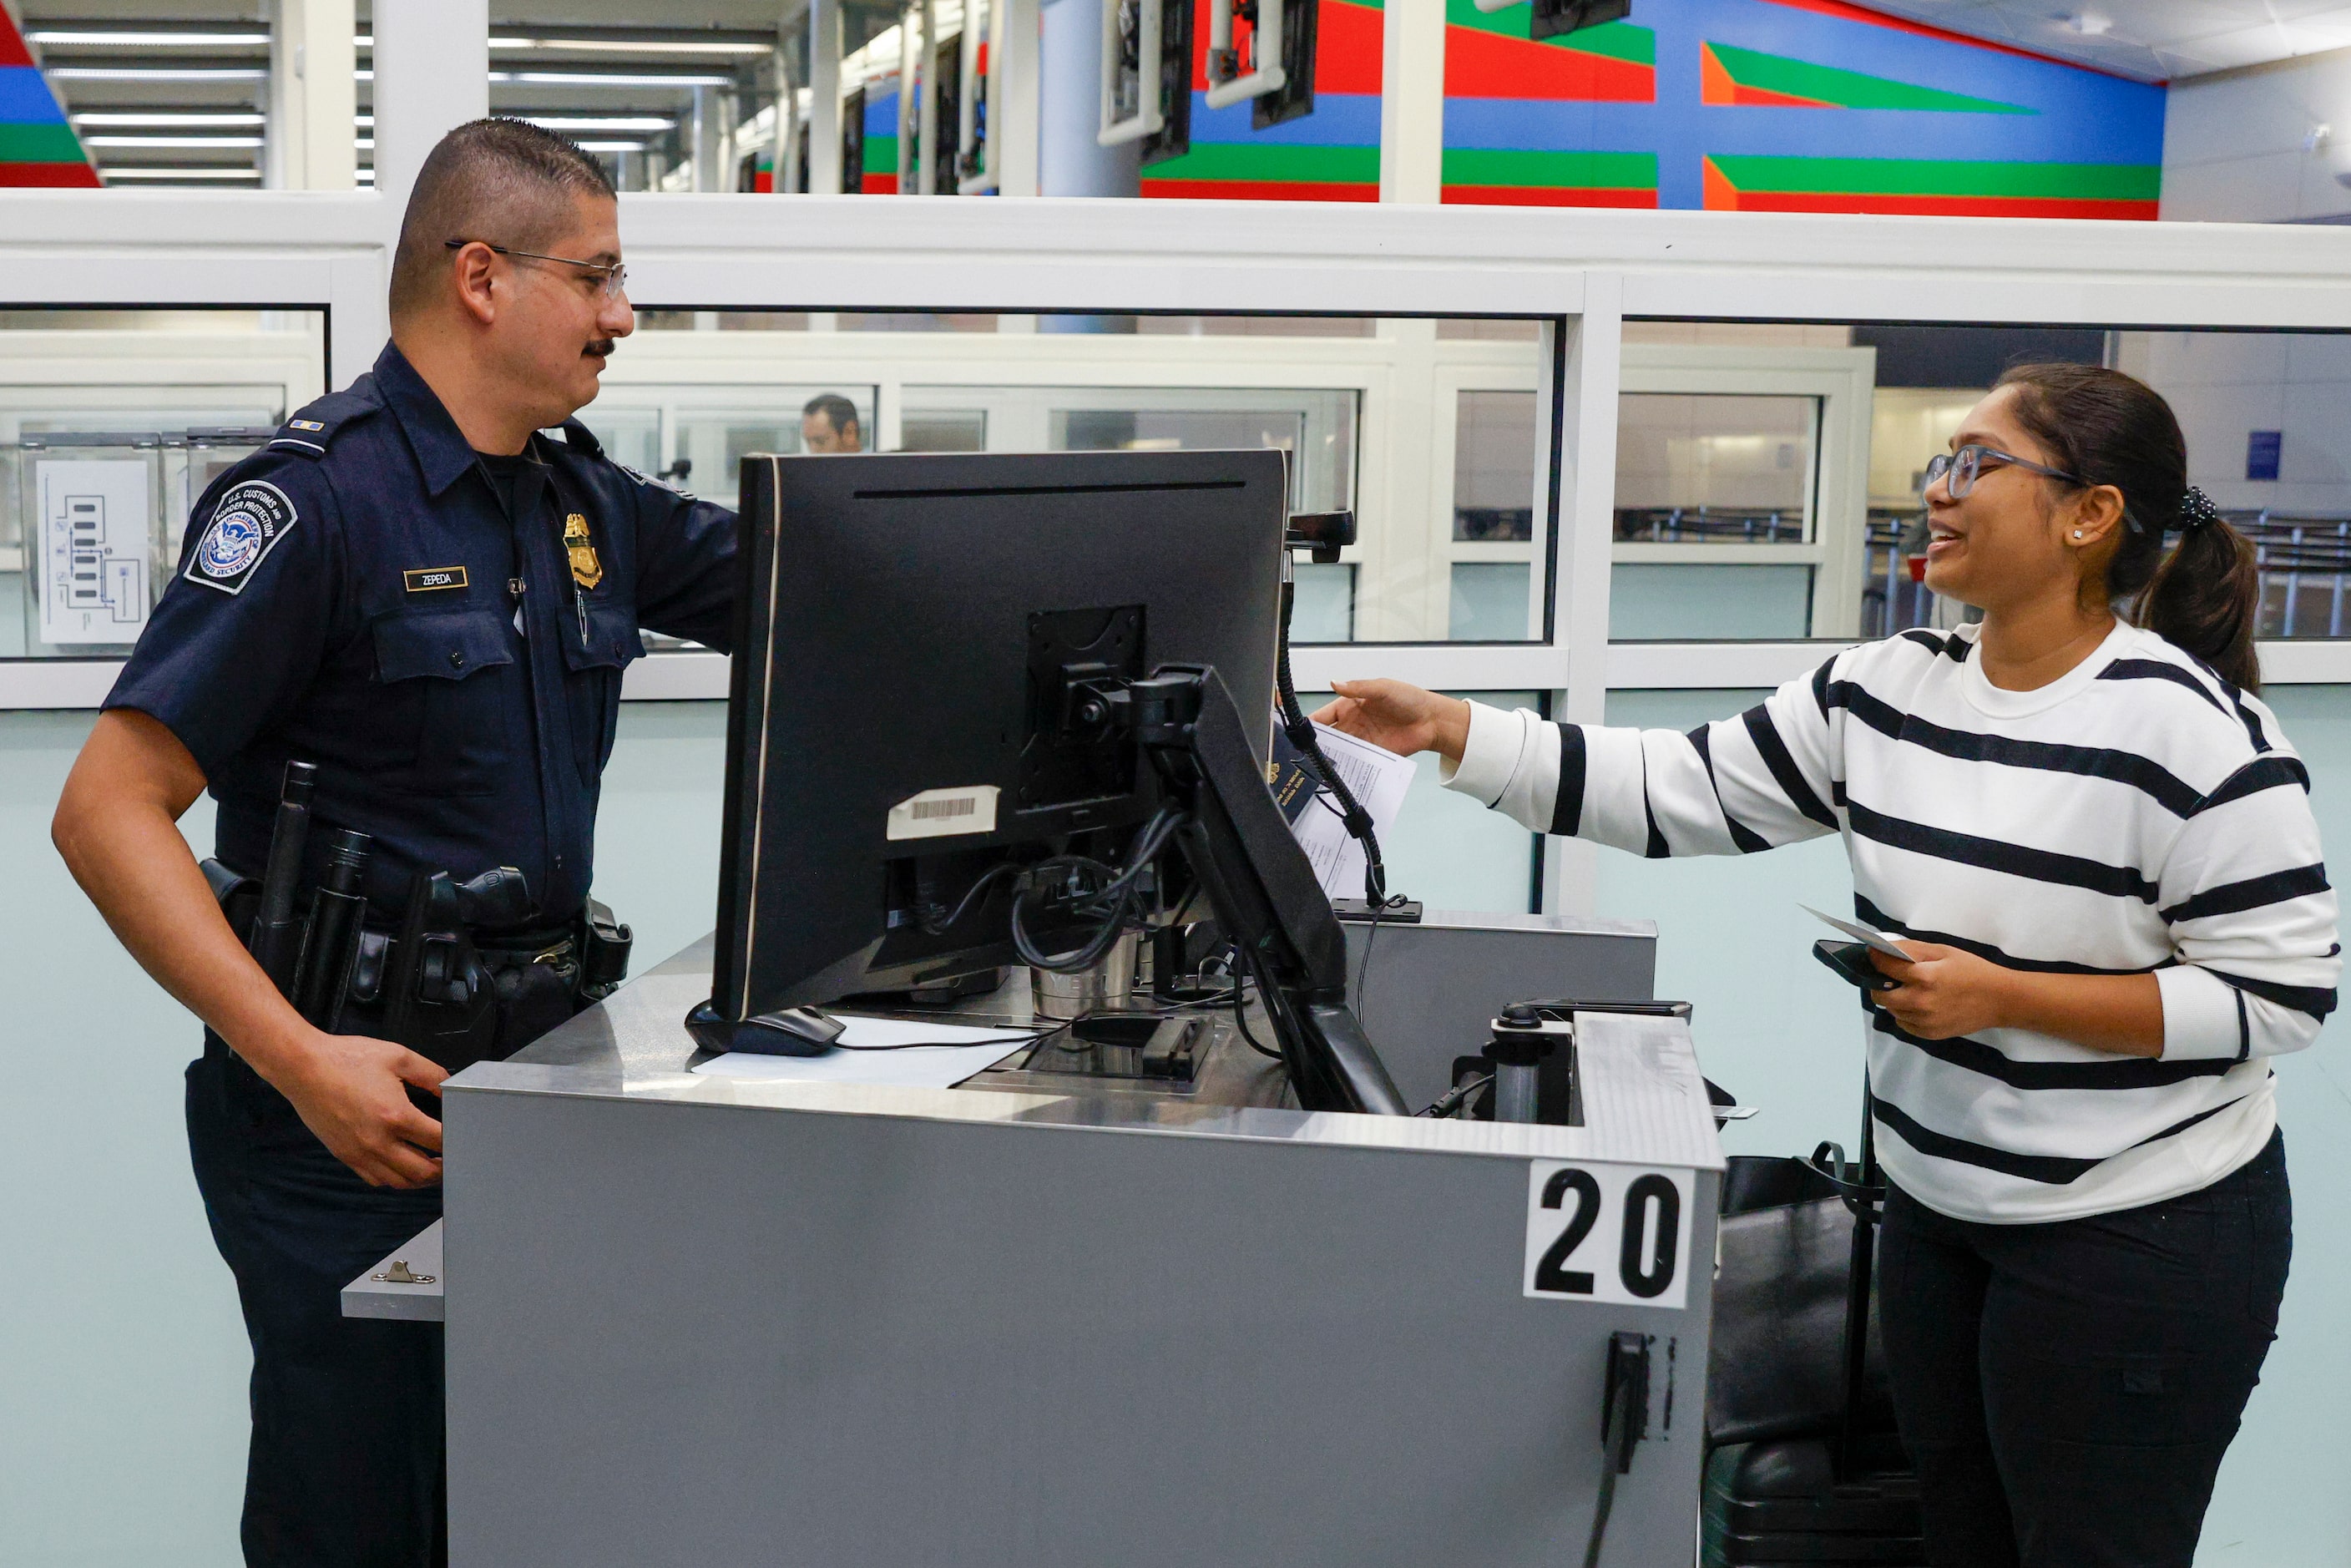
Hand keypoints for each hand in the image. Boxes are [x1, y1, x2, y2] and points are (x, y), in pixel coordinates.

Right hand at [260, 1030, 448, 1187]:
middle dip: (443, 1169)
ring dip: (420, 1178)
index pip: (438, 1141)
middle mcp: (378, 1142)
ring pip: (399, 1182)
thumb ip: (431, 1073)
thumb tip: (449, 1088)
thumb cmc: (347, 1059)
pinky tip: (401, 1165)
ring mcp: (360, 1153)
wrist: (302, 1067)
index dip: (456, 1142)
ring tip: (431, 1166)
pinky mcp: (345, 1155)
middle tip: (453, 1160)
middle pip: (422, 1172)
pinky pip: (375, 1179)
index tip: (465, 1138)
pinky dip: (394, 1178)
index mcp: (396, 1116)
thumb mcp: (398, 1056)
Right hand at [1314, 679, 1471, 762]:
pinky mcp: (1372, 754)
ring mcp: (1362, 740)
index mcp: (1350, 705)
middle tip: (1304, 754)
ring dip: (1329, 757)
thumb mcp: (1382, 688)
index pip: (1324, 716)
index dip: (1311, 723)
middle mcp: (1353, 723)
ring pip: (1339, 750)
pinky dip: (1345, 766)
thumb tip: (1334, 683)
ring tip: (1316, 765)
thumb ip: (1358, 688)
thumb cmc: (1409, 699)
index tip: (1299, 732)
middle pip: (1328, 736)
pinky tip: (1337, 771)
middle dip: (1316, 744)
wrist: (1431, 721)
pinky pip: (1355, 761)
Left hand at [1869, 943, 2014, 1039]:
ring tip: (1909, 989)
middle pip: (1879, 994)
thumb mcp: (1943, 951)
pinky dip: (1905, 1013)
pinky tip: (1919, 1004)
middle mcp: (1919, 1001)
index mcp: (1923, 977)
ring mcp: (1924, 1021)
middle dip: (1878, 982)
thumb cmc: (1972, 970)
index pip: (1883, 966)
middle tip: (1889, 975)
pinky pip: (1903, 1023)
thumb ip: (1911, 949)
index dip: (1875, 958)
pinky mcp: (1929, 1034)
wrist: (1999, 999)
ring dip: (1893, 998)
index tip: (1873, 954)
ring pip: (1891, 1010)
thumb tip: (1882, 947)